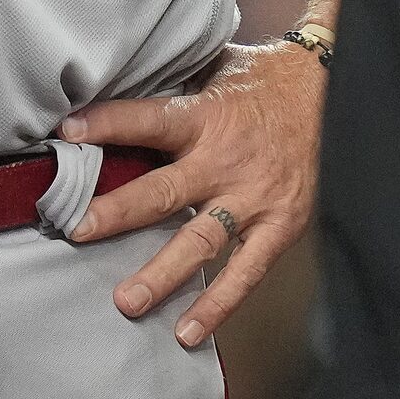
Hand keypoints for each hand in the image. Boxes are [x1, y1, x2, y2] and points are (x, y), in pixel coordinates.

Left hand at [58, 40, 323, 348]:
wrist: (333, 90)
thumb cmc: (266, 78)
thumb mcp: (217, 67)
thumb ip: (175, 85)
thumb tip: (121, 78)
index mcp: (206, 117)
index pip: (148, 120)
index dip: (107, 123)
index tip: (66, 132)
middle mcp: (225, 161)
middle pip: (165, 191)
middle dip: (119, 213)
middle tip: (78, 231)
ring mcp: (253, 198)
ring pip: (201, 240)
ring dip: (162, 272)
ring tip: (127, 301)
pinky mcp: (280, 225)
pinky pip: (247, 271)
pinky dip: (220, 303)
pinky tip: (189, 331)